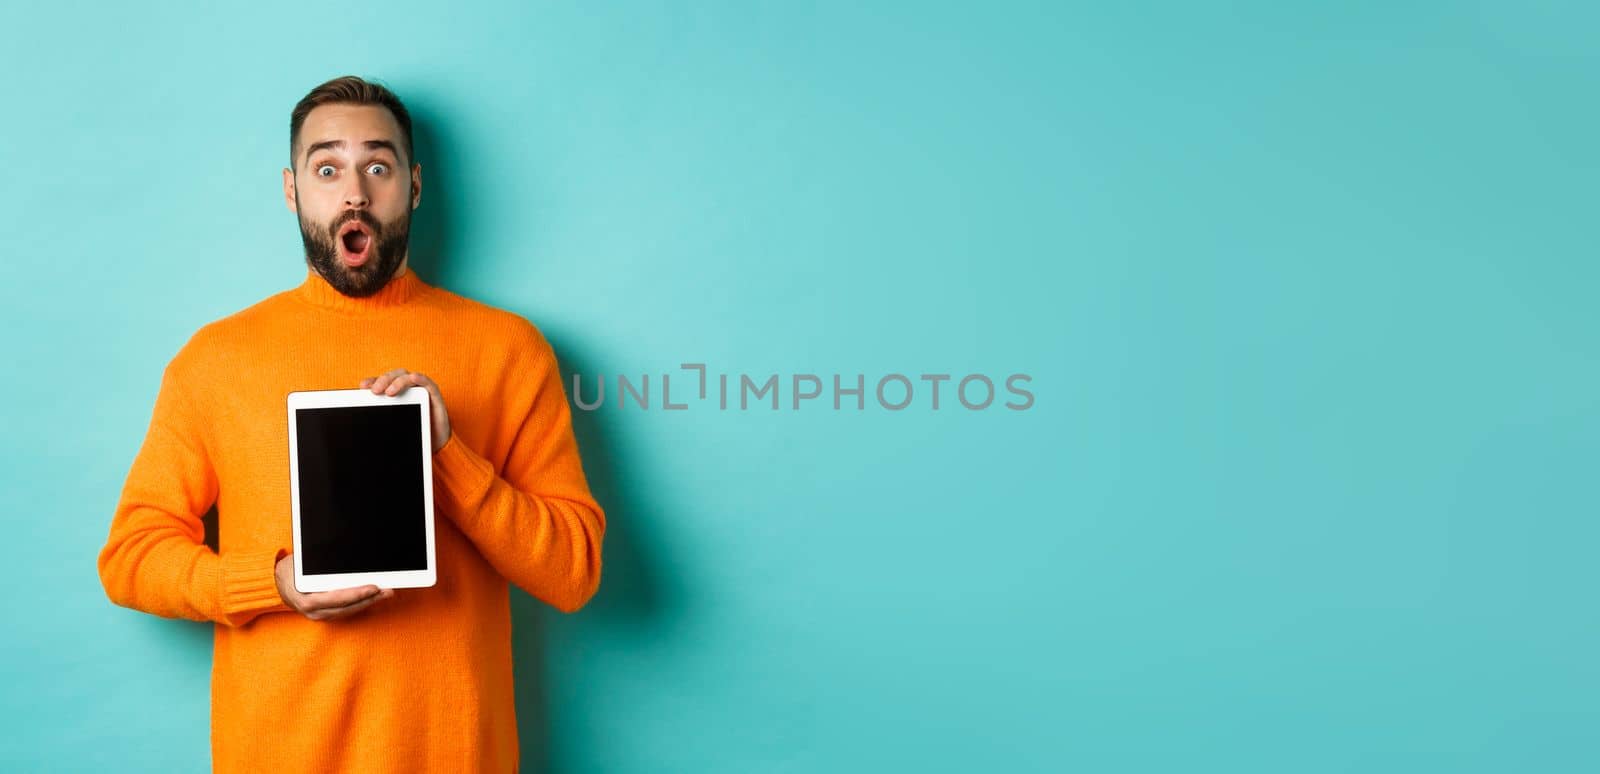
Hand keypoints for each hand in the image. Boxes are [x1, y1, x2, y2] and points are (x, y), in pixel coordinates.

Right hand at [274, 552, 393, 620]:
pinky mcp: (324, 614)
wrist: (275, 583)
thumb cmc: (290, 569)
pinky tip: (373, 597)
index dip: (357, 594)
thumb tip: (343, 551)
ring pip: (349, 611)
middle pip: (347, 607)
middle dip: (369, 599)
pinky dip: (360, 604)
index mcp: (306, 599)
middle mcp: (313, 611)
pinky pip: (345, 611)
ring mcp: (318, 615)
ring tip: (386, 593)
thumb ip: (320, 561)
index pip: (337, 599)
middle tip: (388, 590)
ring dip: (369, 602)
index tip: (374, 587)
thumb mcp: (301, 562)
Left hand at [360, 368, 451, 451]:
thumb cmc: (413, 431)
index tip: (362, 386)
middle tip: (375, 391)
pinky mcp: (433, 394)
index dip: (372, 381)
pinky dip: (420, 378)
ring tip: (389, 392)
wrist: (434, 442)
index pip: (382, 382)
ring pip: (407, 377)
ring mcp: (420, 389)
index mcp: (395, 392)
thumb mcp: (393, 424)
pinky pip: (427, 383)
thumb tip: (362, 419)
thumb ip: (381, 418)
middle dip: (382, 381)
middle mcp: (407, 388)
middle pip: (393, 376)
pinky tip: (413, 377)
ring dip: (397, 381)